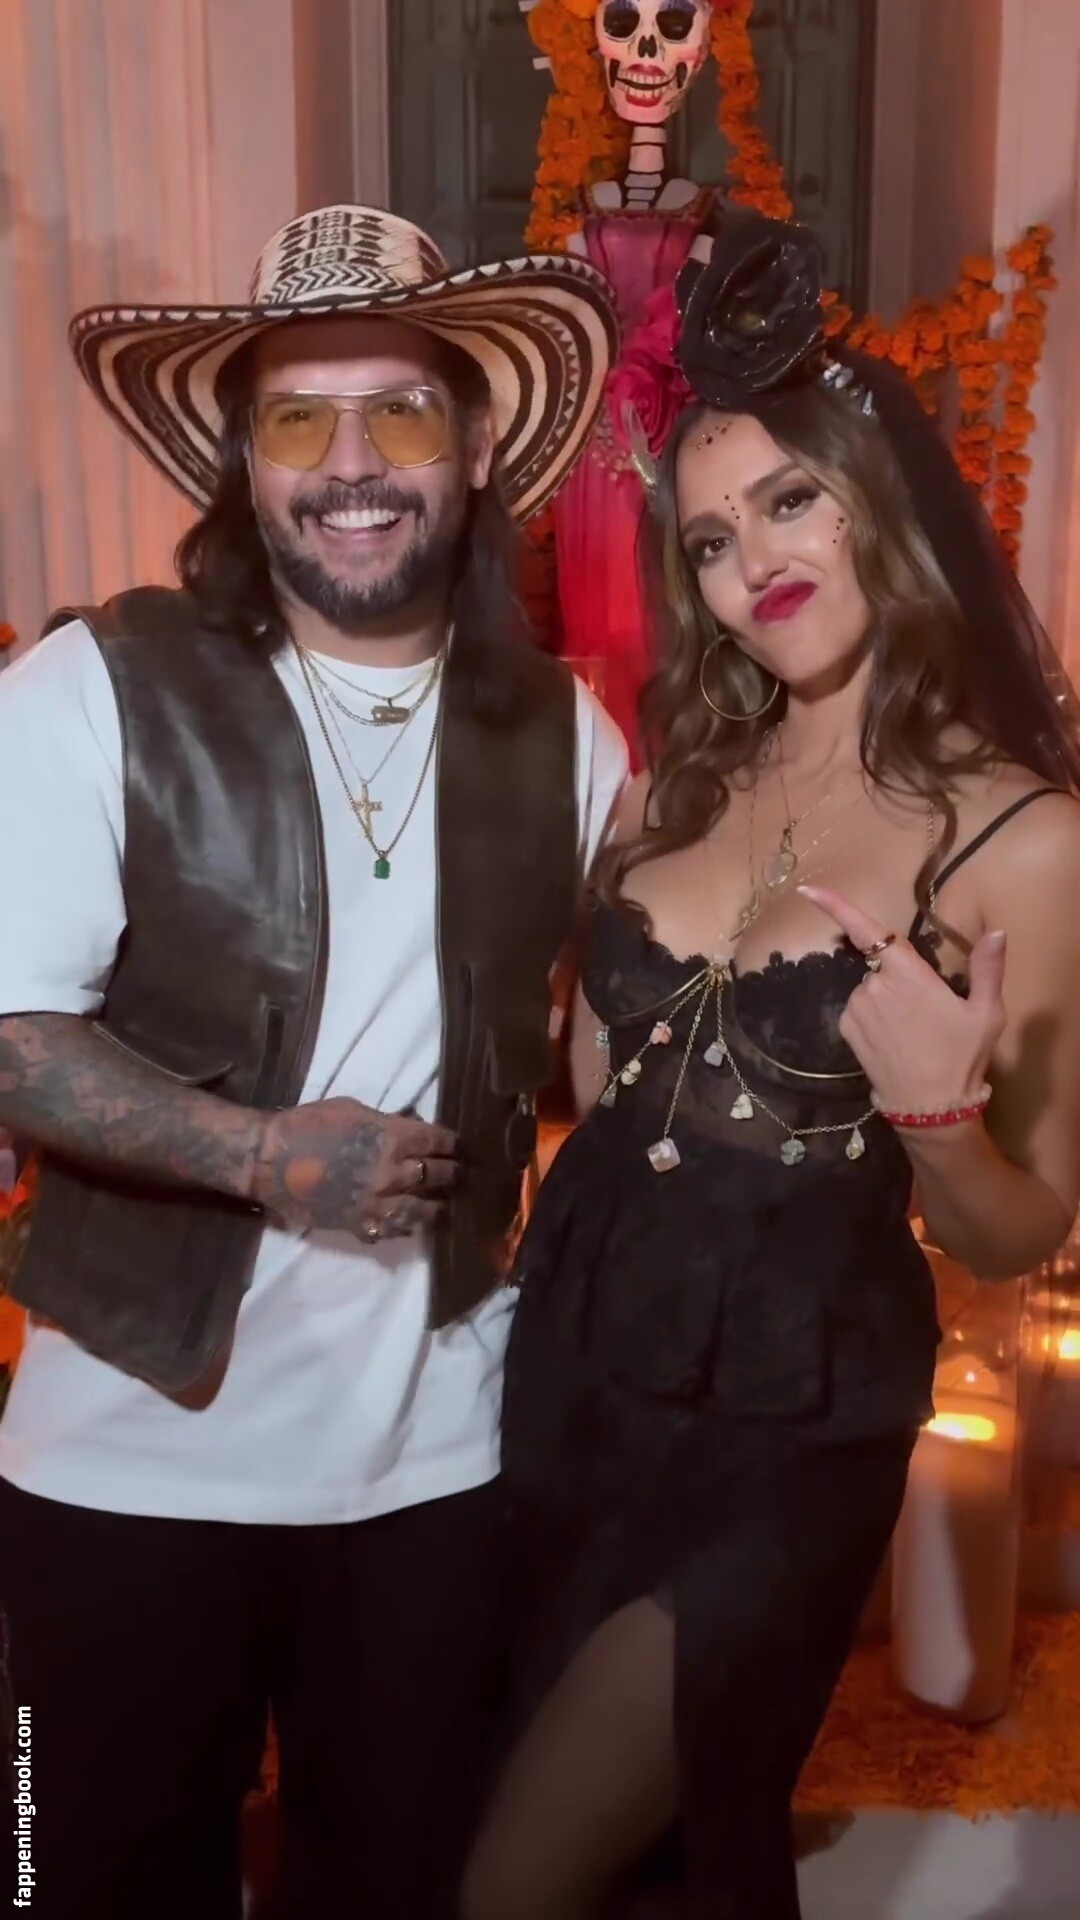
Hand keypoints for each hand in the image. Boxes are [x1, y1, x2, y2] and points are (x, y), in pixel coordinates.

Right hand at [250, 1097, 457, 1242]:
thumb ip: (387, 1122)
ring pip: (425, 1211)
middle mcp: (393, 1173)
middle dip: (455, 1174)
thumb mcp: (353, 1109)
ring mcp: (379, 1202)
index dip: (453, 1144)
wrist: (270, 1159)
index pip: (438, 1142)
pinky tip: (416, 1224)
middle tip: (462, 1175)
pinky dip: (409, 1227)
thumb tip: (409, 1127)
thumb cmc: (308, 1124)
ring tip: (447, 1207)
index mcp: (393, 1138)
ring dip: (440, 1208)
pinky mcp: (361, 1224)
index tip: (460, 1146)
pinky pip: (395, 1230)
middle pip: (439, 1176)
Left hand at [798, 886, 1006, 1114]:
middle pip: (882, 964)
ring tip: (914, 1031)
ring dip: (887, 999)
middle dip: (900, 978)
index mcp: (907, 974)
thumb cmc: (961, 1056)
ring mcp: (857, 1009)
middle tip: (928, 1011)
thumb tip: (996, 931)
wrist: (930, 1107)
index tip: (808, 889)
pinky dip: (873, 1016)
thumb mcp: (986, 1013)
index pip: (867, 930)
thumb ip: (988, 968)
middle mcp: (874, 985)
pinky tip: (894, 1039)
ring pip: (870, 988)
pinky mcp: (847, 1030)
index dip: (836, 906)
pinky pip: (859, 1009)